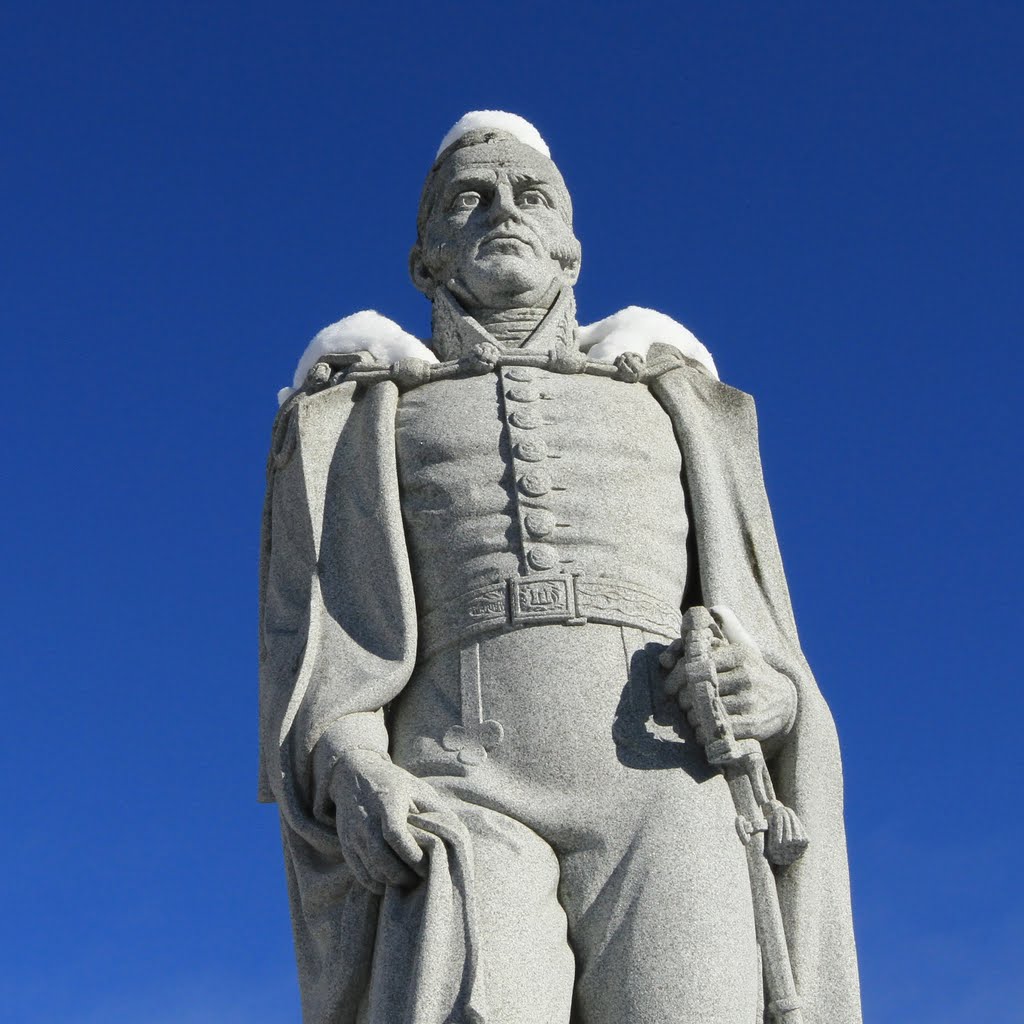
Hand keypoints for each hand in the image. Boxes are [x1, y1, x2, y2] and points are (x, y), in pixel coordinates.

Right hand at [328, 749, 447, 893]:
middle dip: (403, 875)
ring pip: (371, 869)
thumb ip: (434, 809)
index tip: (427, 863)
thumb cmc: (393, 782)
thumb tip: (455, 833)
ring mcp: (353, 834)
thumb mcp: (416, 787)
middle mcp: (366, 819)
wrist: (354, 774)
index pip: (395, 834)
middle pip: (381, 858)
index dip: (412, 854)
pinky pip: (360, 873)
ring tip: (408, 881)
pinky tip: (391, 881)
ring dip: (391, 882)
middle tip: (419, 879)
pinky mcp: (346, 844)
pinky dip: (376, 883)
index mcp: (387, 802)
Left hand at [662, 606, 796, 745]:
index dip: (677, 677)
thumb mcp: (729, 656)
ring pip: (707, 710)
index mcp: (739, 655)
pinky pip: (720, 730)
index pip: (697, 664)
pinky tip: (702, 732)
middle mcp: (747, 676)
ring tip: (692, 717)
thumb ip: (696, 653)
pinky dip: (705, 734)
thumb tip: (663, 660)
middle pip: (699, 688)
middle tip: (682, 704)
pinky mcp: (755, 724)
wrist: (784, 699)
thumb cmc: (745, 675)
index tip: (670, 688)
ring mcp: (752, 700)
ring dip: (693, 717)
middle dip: (684, 698)